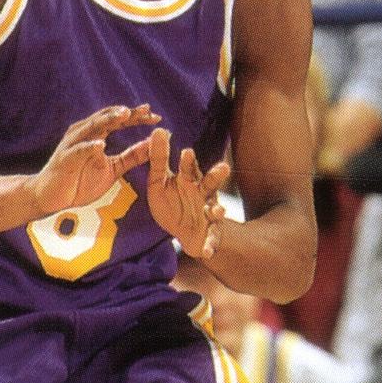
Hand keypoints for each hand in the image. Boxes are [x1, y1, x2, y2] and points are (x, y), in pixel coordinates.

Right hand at [32, 105, 159, 215]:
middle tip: (146, 110)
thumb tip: (152, 145)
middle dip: (128, 114)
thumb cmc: (79, 182)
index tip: (156, 117)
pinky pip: (79, 150)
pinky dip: (90, 147)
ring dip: (109, 120)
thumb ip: (131, 157)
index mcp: (96, 133)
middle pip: (108, 118)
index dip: (137, 117)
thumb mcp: (112, 169)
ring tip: (125, 115)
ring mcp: (73, 144)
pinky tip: (102, 145)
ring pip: (93, 127)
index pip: (119, 120)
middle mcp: (84, 133)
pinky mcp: (65, 158)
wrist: (51, 198)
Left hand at [146, 129, 230, 258]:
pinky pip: (212, 239)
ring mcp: (207, 213)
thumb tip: (158, 129)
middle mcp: (202, 194)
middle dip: (216, 176)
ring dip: (217, 210)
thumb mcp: (160, 181)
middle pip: (210, 183)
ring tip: (218, 211)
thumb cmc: (172, 201)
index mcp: (189, 179)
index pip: (189, 167)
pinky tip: (206, 253)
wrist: (182, 231)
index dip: (188, 161)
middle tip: (223, 168)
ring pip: (216, 209)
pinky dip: (210, 245)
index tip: (185, 152)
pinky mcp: (209, 232)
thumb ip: (159, 158)